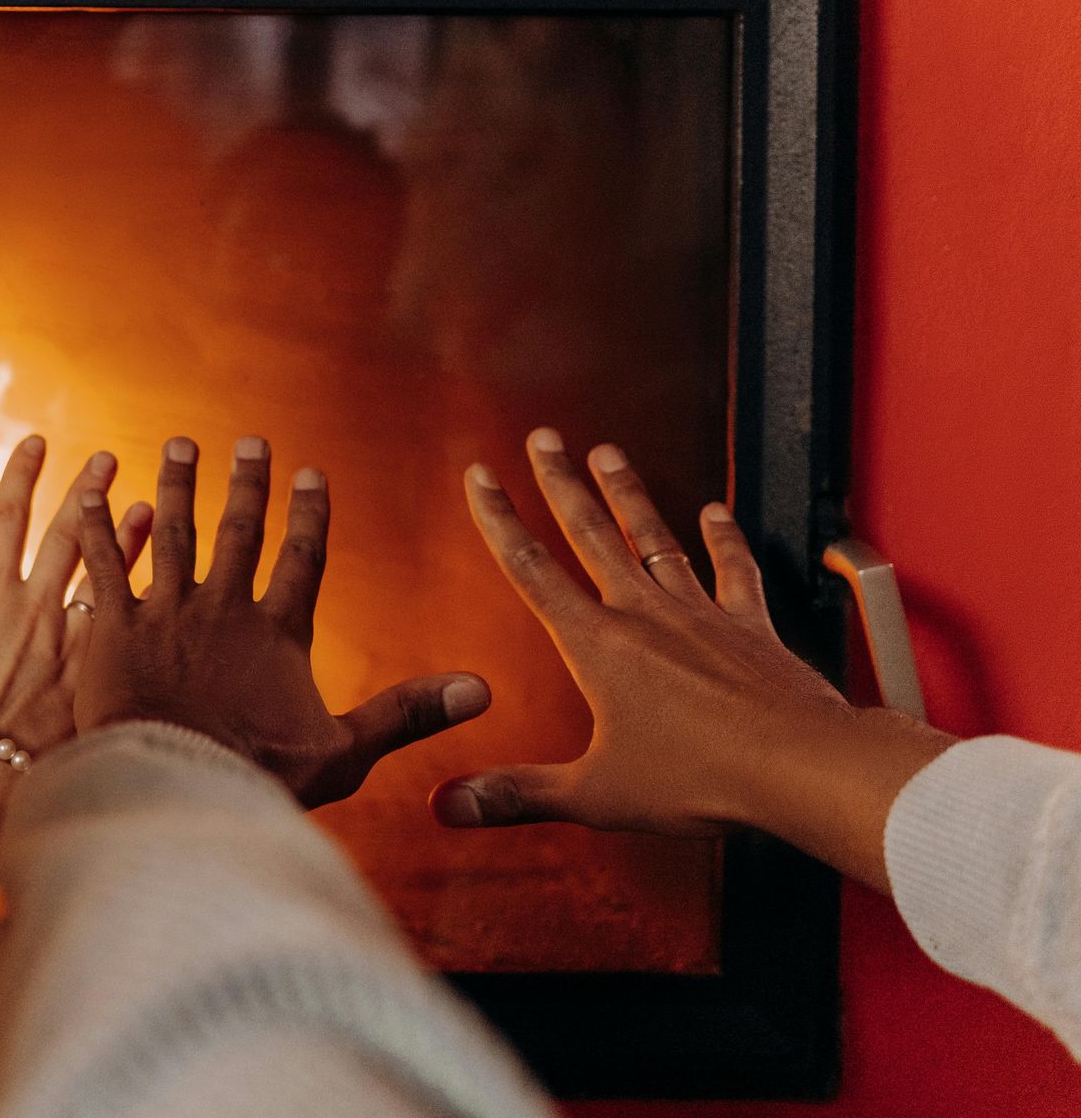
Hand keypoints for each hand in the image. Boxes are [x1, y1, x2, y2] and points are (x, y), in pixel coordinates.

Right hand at [0, 436, 152, 779]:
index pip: (6, 515)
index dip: (23, 473)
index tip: (38, 441)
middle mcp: (35, 610)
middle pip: (68, 534)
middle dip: (88, 490)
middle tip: (110, 458)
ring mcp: (72, 646)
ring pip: (111, 577)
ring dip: (129, 538)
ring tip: (150, 506)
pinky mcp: (97, 682)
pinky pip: (128, 632)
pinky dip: (145, 602)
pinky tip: (167, 587)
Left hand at [75, 435, 489, 807]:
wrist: (175, 788)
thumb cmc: (260, 778)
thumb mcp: (346, 752)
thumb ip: (408, 713)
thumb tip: (483, 691)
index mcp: (279, 633)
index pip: (302, 559)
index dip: (309, 515)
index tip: (311, 475)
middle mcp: (224, 608)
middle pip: (239, 532)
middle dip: (247, 483)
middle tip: (249, 442)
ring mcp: (167, 613)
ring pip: (174, 532)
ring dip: (178, 486)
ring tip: (179, 446)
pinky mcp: (114, 627)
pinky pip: (104, 564)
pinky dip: (97, 526)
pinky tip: (88, 491)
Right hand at [434, 429, 951, 887]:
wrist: (798, 765)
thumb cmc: (698, 781)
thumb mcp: (593, 795)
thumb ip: (517, 795)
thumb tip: (446, 805)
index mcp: (596, 646)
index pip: (531, 569)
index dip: (499, 519)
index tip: (480, 475)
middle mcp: (643, 614)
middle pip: (590, 533)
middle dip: (559, 482)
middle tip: (542, 438)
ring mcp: (699, 613)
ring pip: (653, 537)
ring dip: (627, 494)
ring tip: (607, 453)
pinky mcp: (749, 625)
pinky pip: (732, 570)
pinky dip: (723, 538)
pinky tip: (715, 511)